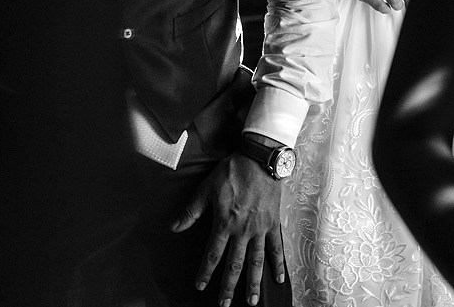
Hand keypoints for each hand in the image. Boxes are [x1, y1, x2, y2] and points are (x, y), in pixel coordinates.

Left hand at [171, 150, 286, 306]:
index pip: (212, 255)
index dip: (205, 272)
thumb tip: (174, 227)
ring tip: (252, 301)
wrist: (259, 160)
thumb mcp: (206, 189)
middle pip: (235, 265)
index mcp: (224, 223)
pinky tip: (279, 278)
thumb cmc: (231, 172)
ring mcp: (260, 229)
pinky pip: (276, 247)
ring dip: (253, 282)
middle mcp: (243, 231)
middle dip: (229, 286)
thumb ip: (191, 211)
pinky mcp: (273, 223)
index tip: (200, 286)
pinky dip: (278, 263)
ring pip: (256, 261)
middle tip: (225, 304)